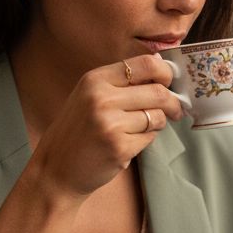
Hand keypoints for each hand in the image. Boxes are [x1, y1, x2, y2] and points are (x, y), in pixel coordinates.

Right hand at [31, 54, 185, 202]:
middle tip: (175, 110)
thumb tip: (162, 69)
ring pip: (157, 116)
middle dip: (172, 103)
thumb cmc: (78, 132)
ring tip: (141, 129)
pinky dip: (145, 140)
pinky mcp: (119, 148)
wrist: (56, 169)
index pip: (145, 64)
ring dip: (157, 123)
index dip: (166, 72)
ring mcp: (110, 124)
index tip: (170, 81)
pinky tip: (128, 144)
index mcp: (95, 80)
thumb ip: (121, 83)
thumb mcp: (90, 96)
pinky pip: (149, 138)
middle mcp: (101, 98)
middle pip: (158, 92)